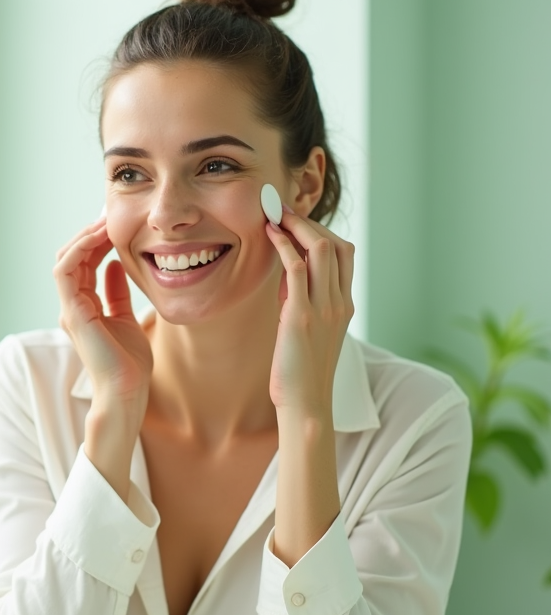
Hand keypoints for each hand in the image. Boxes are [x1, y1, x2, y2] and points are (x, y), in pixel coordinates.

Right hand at [53, 219, 151, 498]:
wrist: (126, 393)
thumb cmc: (130, 365)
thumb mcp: (128, 319)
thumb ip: (118, 294)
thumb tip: (116, 266)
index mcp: (84, 308)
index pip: (84, 264)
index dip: (97, 241)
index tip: (116, 223)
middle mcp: (73, 307)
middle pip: (73, 258)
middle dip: (90, 233)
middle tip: (110, 213)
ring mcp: (70, 310)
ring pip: (66, 260)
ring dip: (84, 237)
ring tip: (105, 220)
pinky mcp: (73, 313)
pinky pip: (66, 271)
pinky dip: (80, 250)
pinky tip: (100, 238)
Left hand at [264, 210, 354, 416]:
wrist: (305, 404)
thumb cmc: (300, 371)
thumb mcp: (307, 330)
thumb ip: (302, 301)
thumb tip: (288, 275)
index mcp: (345, 305)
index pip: (344, 254)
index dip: (321, 231)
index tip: (296, 221)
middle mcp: (340, 302)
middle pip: (335, 245)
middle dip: (308, 222)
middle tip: (283, 210)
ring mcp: (324, 308)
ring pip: (321, 249)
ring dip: (297, 226)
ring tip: (275, 215)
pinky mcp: (302, 316)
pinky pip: (296, 268)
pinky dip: (284, 244)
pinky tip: (270, 234)